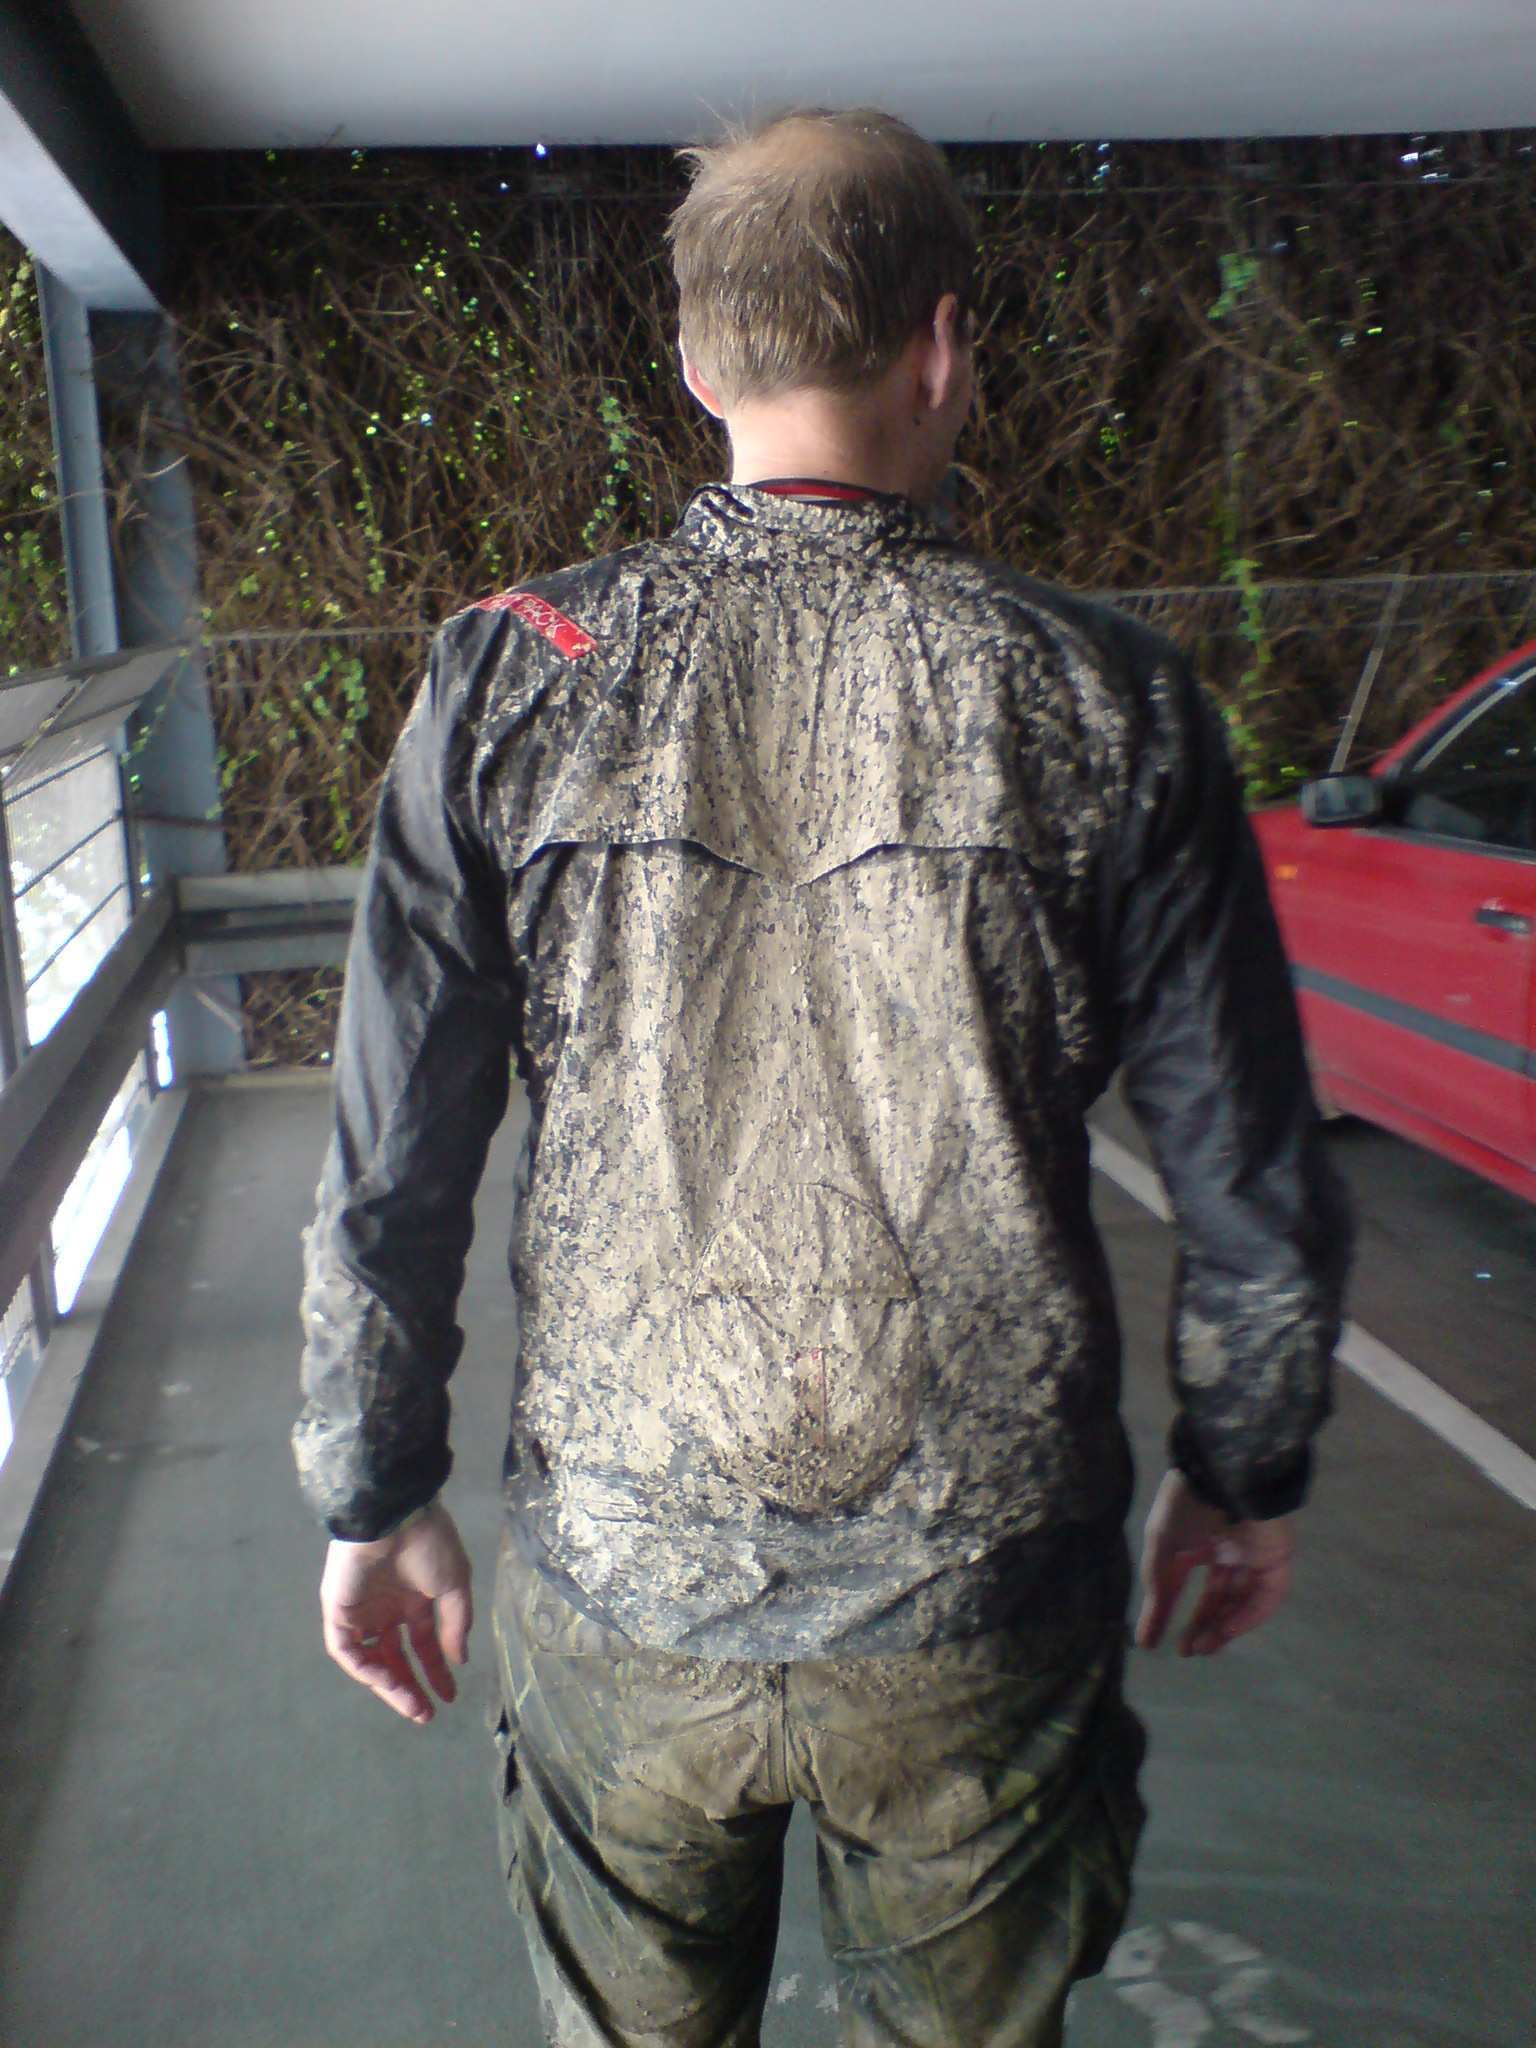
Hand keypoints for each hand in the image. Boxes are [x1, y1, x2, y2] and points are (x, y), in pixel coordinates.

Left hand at [320, 1500, 472, 1723]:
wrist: (394, 1517)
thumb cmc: (428, 1545)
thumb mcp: (454, 1585)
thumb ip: (455, 1624)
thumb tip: (458, 1659)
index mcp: (415, 1599)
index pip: (423, 1644)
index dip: (436, 1670)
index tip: (450, 1696)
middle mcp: (388, 1608)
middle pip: (396, 1657)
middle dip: (411, 1686)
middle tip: (426, 1714)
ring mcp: (362, 1611)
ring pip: (372, 1659)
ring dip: (390, 1685)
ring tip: (412, 1706)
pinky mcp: (339, 1611)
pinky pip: (348, 1650)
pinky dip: (366, 1669)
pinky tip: (387, 1682)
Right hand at [1135, 1470, 1293, 1656]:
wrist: (1224, 1477)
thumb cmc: (1188, 1504)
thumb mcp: (1160, 1542)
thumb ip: (1156, 1585)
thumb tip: (1144, 1634)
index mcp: (1194, 1538)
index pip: (1179, 1581)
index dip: (1165, 1610)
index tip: (1151, 1641)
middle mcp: (1223, 1548)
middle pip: (1213, 1596)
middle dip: (1199, 1624)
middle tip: (1187, 1650)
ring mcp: (1251, 1555)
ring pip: (1239, 1601)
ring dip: (1221, 1626)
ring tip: (1201, 1647)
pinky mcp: (1275, 1559)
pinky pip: (1264, 1595)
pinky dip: (1247, 1615)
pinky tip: (1226, 1630)